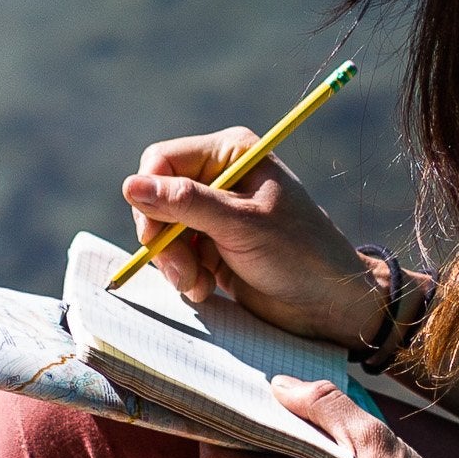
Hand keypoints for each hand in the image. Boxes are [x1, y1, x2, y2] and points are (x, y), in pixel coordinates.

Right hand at [123, 129, 387, 345]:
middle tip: (181, 272)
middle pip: (156, 198)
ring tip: (198, 285)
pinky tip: (206, 289)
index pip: (162, 161)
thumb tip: (130, 185)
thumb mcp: (242, 226)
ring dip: (173, 262)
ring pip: (162, 230)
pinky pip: (176, 254)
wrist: (329, 303)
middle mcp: (219, 177)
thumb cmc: (298, 255)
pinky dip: (184, 274)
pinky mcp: (213, 245)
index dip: (150, 196)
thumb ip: (186, 204)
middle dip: (162, 238)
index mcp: (231, 154)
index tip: (154, 235)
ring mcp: (214, 213)